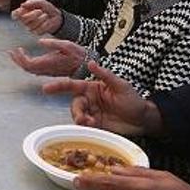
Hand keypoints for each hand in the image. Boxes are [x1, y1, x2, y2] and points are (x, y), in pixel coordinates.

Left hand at [9, 38, 83, 75]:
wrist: (85, 65)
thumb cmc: (77, 54)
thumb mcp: (67, 45)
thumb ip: (53, 43)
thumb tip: (40, 41)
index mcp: (48, 63)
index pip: (28, 64)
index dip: (20, 58)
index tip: (16, 49)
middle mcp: (46, 69)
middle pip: (27, 68)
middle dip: (17, 60)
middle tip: (11, 52)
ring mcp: (47, 72)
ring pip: (30, 70)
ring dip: (21, 62)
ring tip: (15, 53)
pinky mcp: (49, 71)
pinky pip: (34, 70)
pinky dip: (27, 63)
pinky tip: (25, 57)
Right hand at [11, 0, 62, 34]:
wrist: (56, 15)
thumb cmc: (46, 8)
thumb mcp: (40, 2)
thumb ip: (31, 2)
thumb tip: (22, 5)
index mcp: (23, 12)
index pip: (14, 14)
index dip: (17, 13)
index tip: (23, 9)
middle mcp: (24, 21)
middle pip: (23, 20)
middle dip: (33, 15)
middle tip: (40, 11)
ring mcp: (30, 27)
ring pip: (31, 26)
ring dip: (41, 19)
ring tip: (45, 15)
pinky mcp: (37, 33)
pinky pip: (38, 30)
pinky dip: (45, 24)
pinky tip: (47, 21)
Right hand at [43, 61, 163, 135]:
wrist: (143, 120)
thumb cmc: (133, 100)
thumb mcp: (120, 85)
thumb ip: (104, 74)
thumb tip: (90, 62)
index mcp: (92, 88)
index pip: (72, 86)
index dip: (58, 86)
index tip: (46, 88)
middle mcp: (89, 100)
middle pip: (74, 104)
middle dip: (76, 111)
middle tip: (82, 118)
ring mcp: (91, 113)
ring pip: (77, 116)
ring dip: (81, 120)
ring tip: (90, 123)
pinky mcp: (95, 125)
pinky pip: (84, 126)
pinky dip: (86, 127)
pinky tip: (93, 126)